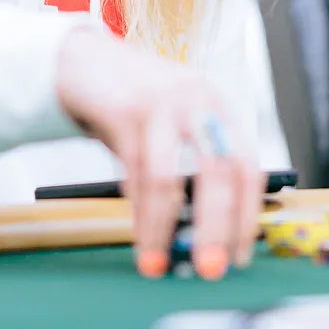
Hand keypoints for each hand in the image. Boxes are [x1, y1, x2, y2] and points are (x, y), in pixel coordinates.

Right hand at [54, 25, 262, 280]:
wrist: (82, 59)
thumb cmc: (132, 104)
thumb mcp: (171, 129)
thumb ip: (187, 170)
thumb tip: (197, 237)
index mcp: (218, 108)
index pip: (246, 166)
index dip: (247, 215)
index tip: (239, 256)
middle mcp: (198, 101)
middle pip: (218, 172)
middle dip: (216, 227)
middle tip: (210, 269)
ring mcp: (162, 103)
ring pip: (171, 177)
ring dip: (163, 228)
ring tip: (157, 264)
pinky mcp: (125, 110)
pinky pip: (135, 172)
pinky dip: (138, 212)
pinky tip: (138, 236)